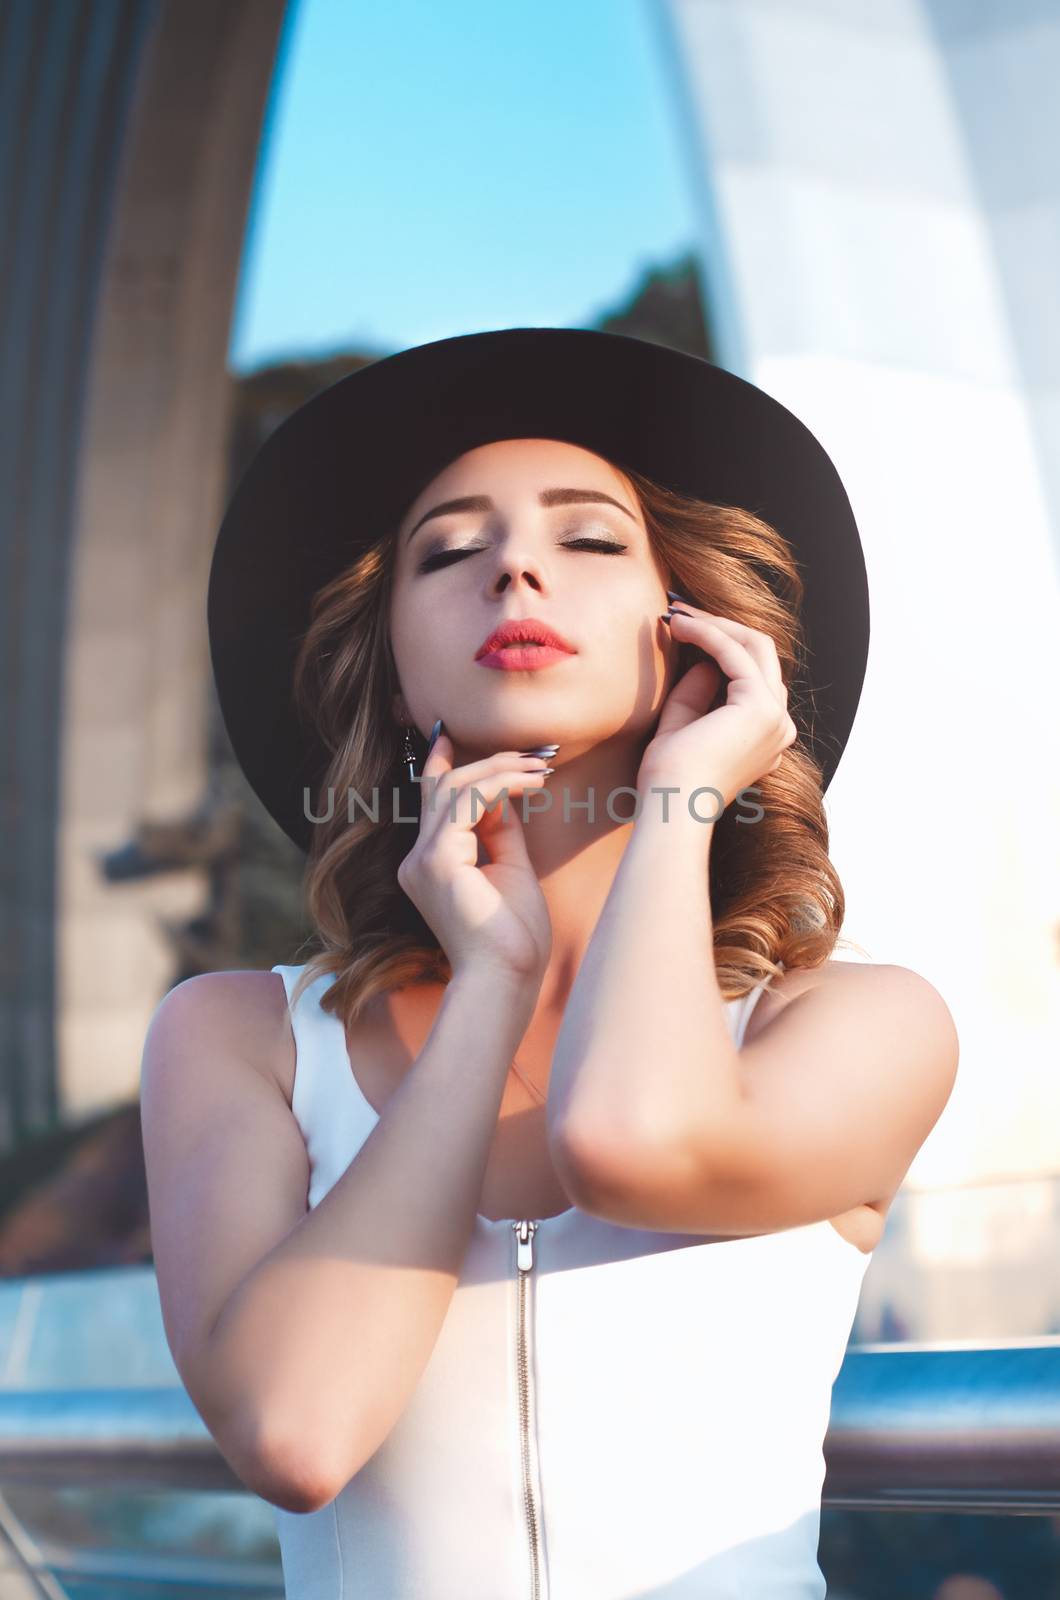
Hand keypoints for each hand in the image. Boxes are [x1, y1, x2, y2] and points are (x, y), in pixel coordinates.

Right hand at [396, 726, 553, 981]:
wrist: (506, 978)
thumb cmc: (513, 938)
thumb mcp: (511, 870)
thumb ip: (501, 832)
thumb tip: (504, 795)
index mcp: (432, 864)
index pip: (433, 802)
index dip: (441, 764)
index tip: (450, 733)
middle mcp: (418, 859)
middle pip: (445, 788)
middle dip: (490, 764)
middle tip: (536, 758)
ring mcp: (423, 859)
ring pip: (455, 788)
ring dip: (501, 770)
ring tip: (541, 769)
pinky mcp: (438, 860)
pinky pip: (468, 802)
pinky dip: (501, 785)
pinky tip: (532, 784)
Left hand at [637, 603, 797, 811]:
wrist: (671, 806)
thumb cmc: (668, 779)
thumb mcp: (681, 725)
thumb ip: (695, 694)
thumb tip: (703, 661)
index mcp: (764, 736)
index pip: (751, 675)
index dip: (718, 646)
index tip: (681, 628)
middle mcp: (778, 726)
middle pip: (759, 654)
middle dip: (719, 626)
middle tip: (679, 610)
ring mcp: (775, 716)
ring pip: (753, 646)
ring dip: (713, 624)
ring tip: (675, 613)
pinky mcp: (760, 706)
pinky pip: (735, 652)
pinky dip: (707, 633)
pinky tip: (679, 625)